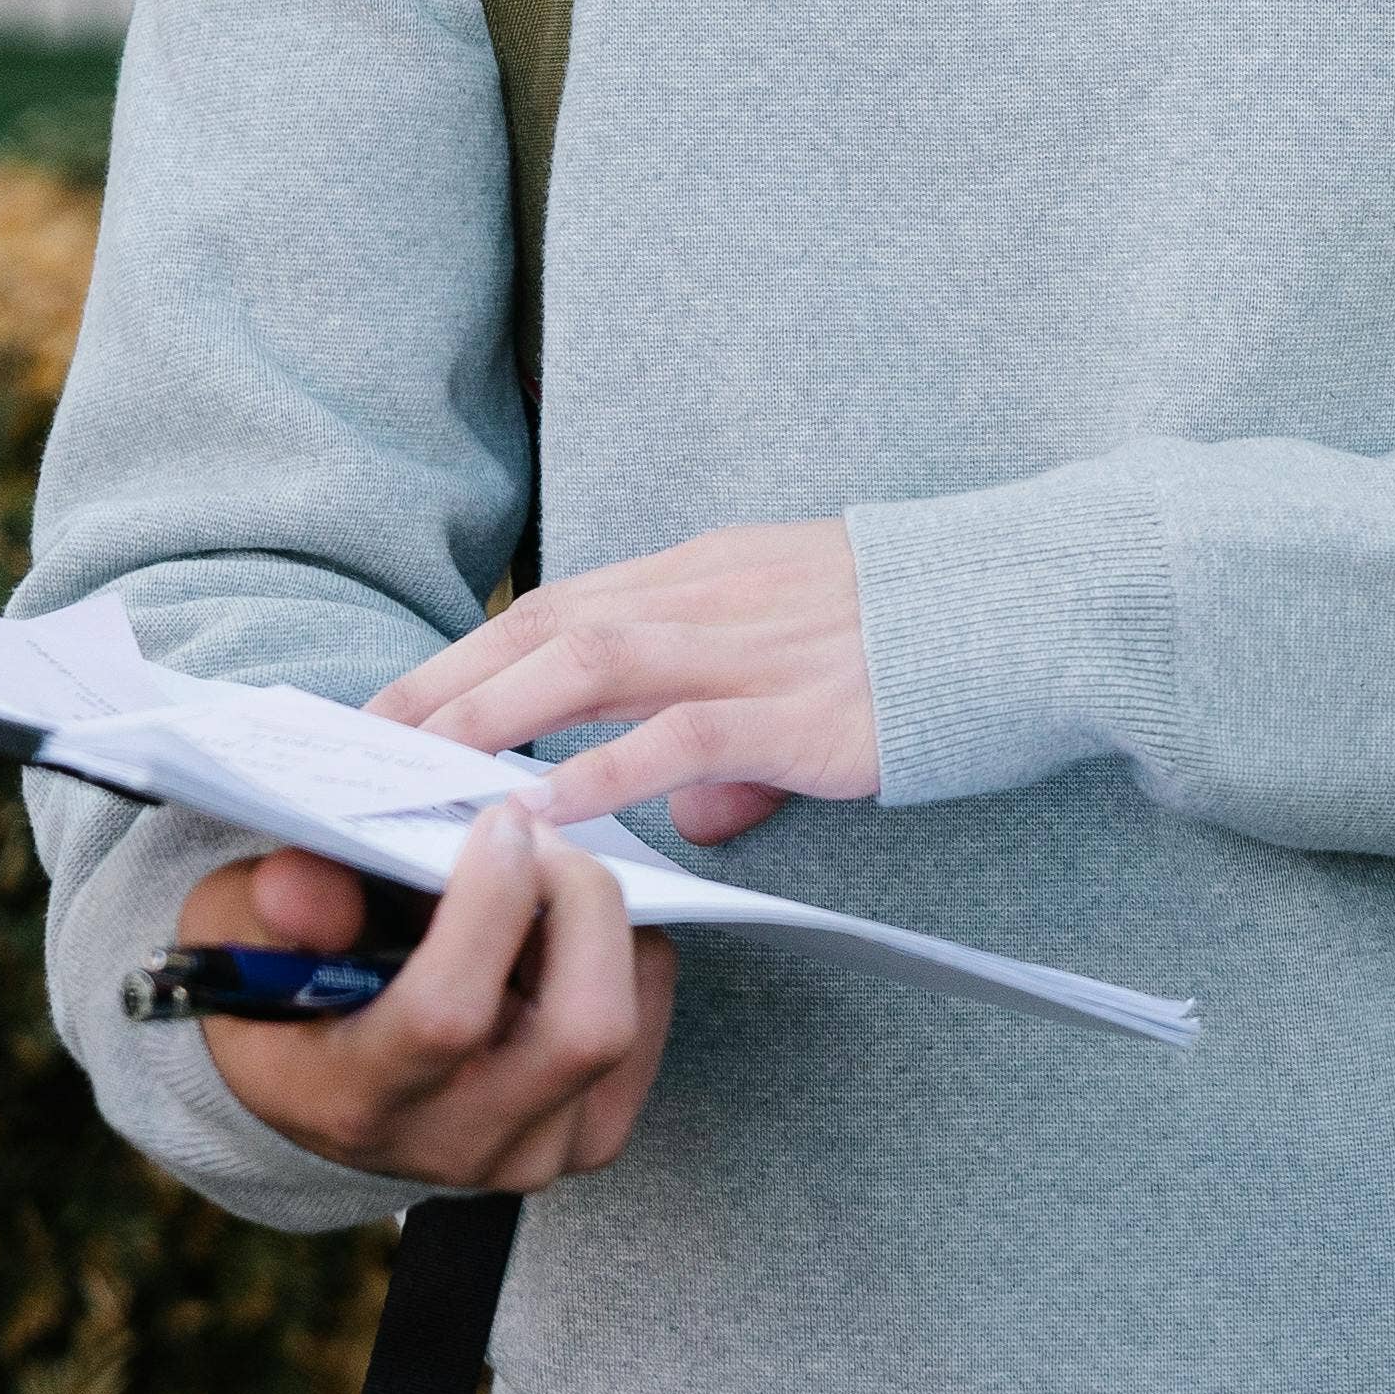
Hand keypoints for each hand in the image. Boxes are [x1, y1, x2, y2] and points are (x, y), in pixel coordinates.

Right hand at [182, 830, 674, 1191]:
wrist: (315, 1082)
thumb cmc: (277, 983)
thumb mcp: (234, 932)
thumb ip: (268, 906)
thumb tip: (307, 889)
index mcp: (355, 1100)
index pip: (448, 1015)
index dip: (489, 904)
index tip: (495, 820)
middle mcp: (455, 1143)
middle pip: (582, 1030)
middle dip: (584, 902)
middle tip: (546, 831)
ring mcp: (531, 1152)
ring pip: (624, 1021)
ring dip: (604, 921)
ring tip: (546, 869)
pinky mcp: (587, 1137)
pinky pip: (649, 1021)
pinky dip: (627, 951)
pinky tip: (566, 919)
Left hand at [372, 519, 881, 839]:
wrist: (1034, 603)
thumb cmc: (930, 641)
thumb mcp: (811, 667)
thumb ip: (742, 744)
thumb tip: (699, 819)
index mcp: (710, 574)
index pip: (560, 604)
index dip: (471, 652)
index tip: (397, 701)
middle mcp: (714, 594)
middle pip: (547, 626)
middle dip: (448, 683)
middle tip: (360, 743)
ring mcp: (754, 645)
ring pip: (587, 663)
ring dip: (491, 718)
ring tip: (413, 772)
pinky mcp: (797, 707)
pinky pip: (676, 735)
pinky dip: (599, 775)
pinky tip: (542, 817)